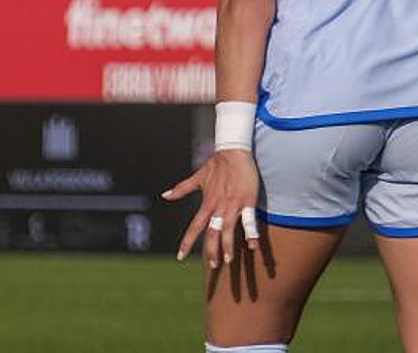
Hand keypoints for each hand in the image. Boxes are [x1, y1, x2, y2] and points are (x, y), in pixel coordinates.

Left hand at [162, 149, 259, 268]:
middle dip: (211, 250)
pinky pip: (248, 220)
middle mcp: (218, 206)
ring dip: (226, 246)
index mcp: (207, 203)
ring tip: (227, 261)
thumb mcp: (198, 177)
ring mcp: (232, 204)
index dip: (187, 242)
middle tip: (212, 266)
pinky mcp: (247, 200)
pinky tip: (253, 246)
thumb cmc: (217, 163)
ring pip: (227, 229)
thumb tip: (164, 195)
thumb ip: (182, 188)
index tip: (180, 257)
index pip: (194, 226)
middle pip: (211, 233)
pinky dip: (250, 234)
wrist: (233, 150)